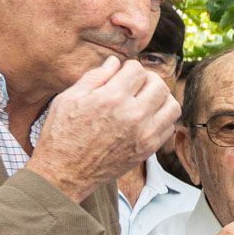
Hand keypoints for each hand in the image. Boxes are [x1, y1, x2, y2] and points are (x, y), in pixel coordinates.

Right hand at [26, 57, 180, 202]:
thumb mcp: (70, 98)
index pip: (137, 70)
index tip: (122, 74)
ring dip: (161, 98)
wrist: (65, 172)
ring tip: (145, 99)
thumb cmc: (62, 134)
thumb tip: (115, 62)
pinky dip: (162, 118)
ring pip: (172, 105)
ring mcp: (144, 134)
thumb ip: (95, 77)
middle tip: (136, 84)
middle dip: (148, 79)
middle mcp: (133, 116)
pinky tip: (146, 117)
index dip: (129, 67)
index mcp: (111, 99)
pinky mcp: (148, 149)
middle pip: (159, 85)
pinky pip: (170, 126)